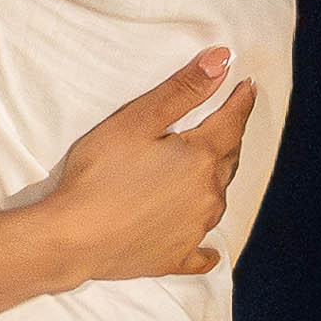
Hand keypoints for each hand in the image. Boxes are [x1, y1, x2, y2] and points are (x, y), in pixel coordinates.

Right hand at [41, 51, 253, 284]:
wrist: (73, 239)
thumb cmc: (99, 175)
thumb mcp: (138, 121)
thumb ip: (183, 90)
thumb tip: (222, 61)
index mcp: (201, 159)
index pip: (232, 123)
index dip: (241, 102)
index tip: (248, 87)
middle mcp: (208, 196)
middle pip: (228, 159)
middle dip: (229, 138)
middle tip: (227, 122)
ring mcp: (195, 231)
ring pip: (217, 199)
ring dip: (215, 181)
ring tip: (208, 169)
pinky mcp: (176, 258)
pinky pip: (202, 252)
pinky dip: (206, 245)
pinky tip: (208, 248)